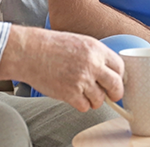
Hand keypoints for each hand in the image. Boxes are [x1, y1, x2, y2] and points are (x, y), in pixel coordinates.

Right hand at [0, 25, 124, 111]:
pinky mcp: (70, 94)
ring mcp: (81, 80)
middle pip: (116, 86)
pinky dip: (81, 104)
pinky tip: (74, 96)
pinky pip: (85, 106)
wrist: (30, 52)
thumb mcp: (79, 42)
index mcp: (96, 49)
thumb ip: (95, 55)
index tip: (117, 81)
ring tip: (85, 93)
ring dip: (95, 100)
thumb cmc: (51, 46)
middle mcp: (91, 64)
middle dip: (116, 93)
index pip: (119, 67)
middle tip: (113, 96)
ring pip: (100, 99)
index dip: (120, 76)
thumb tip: (109, 71)